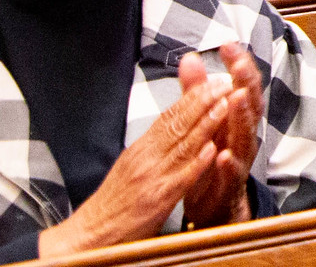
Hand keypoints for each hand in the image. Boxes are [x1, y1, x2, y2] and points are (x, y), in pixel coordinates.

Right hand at [37, 67, 233, 255]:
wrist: (90, 235)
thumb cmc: (113, 203)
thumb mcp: (131, 164)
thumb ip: (153, 143)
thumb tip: (172, 121)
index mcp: (140, 149)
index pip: (168, 116)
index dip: (192, 96)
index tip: (211, 80)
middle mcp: (146, 159)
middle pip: (177, 124)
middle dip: (203, 100)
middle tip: (224, 82)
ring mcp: (153, 178)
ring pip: (183, 145)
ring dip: (206, 123)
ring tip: (224, 104)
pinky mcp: (159, 200)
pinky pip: (182, 178)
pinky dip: (198, 162)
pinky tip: (212, 148)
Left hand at [176, 46, 264, 229]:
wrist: (216, 202)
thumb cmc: (212, 155)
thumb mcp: (205, 120)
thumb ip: (197, 91)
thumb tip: (189, 57)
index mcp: (237, 116)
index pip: (242, 83)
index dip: (238, 64)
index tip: (228, 44)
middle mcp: (244, 133)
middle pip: (251, 103)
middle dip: (247, 83)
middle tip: (239, 66)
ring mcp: (241, 157)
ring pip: (246, 134)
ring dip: (242, 116)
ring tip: (237, 98)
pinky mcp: (231, 183)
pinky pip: (233, 172)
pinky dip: (230, 164)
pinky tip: (224, 155)